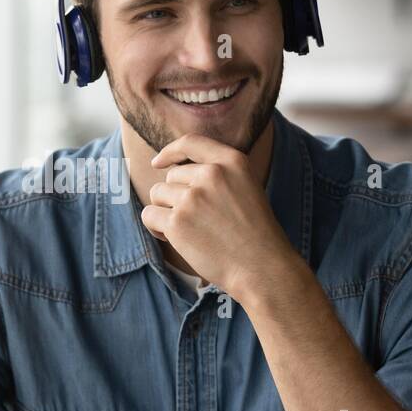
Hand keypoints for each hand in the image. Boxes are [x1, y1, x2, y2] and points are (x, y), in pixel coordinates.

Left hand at [141, 133, 297, 302]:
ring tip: (188, 231)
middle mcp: (211, 174)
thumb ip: (219, 174)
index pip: (190, 142)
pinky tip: (175, 240)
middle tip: (196, 221)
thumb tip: (176, 170)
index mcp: (232, 161)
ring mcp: (192, 197)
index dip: (170, 151)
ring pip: (157, 194)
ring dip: (165, 212)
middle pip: (171, 176)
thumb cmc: (255, 234)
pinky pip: (149, 215)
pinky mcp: (177, 222)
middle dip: (175, 196)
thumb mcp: (247, 188)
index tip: (158, 162)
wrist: (262, 268)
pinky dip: (156, 228)